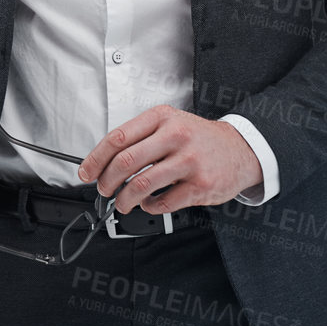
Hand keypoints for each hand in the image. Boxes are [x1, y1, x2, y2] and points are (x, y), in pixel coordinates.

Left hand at [76, 104, 262, 213]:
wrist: (240, 148)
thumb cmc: (198, 138)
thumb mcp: (169, 123)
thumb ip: (140, 137)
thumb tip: (104, 161)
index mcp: (162, 118)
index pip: (118, 138)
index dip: (96, 158)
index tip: (86, 172)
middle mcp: (175, 136)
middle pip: (126, 161)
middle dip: (107, 181)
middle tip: (104, 190)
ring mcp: (190, 161)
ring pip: (142, 184)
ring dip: (125, 199)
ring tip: (122, 203)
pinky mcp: (201, 185)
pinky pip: (164, 202)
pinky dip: (150, 207)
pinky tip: (150, 204)